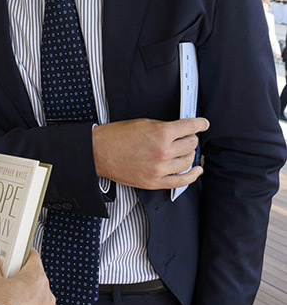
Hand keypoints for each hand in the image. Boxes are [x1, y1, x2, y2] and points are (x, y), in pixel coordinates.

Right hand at [92, 117, 209, 189]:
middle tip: (186, 137)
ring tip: (184, 151)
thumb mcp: (144, 123)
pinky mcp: (155, 182)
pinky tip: (197, 170)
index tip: (203, 124)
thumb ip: (165, 127)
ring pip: (188, 161)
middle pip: (191, 145)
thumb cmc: (118, 136)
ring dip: (189, 154)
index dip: (200, 124)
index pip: (190, 127)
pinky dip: (192, 175)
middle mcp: (163, 152)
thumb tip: (181, 130)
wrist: (99, 152)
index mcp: (160, 133)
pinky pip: (181, 181)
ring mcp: (160, 169)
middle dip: (191, 139)